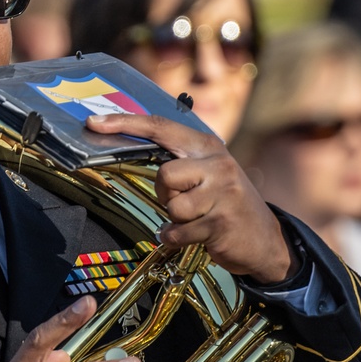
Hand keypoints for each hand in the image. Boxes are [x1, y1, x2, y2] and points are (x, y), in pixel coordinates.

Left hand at [86, 113, 297, 284]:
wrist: (266, 239)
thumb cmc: (225, 203)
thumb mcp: (208, 171)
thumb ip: (177, 159)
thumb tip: (127, 144)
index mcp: (207, 146)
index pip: (160, 126)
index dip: (124, 123)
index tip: (94, 122)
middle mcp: (217, 164)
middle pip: (164, 175)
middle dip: (166, 195)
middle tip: (187, 202)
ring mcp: (223, 193)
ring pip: (172, 206)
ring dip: (177, 219)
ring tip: (198, 219)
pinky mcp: (222, 222)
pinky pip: (178, 232)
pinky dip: (177, 239)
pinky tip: (197, 237)